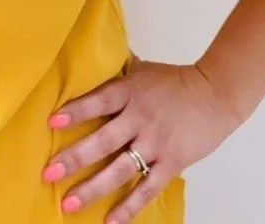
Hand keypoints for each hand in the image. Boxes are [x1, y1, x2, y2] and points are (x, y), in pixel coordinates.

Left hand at [42, 56, 244, 219]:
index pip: (98, 101)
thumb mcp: (144, 69)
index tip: (52, 122)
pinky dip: (129, 208)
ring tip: (68, 204)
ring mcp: (155, 144)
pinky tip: (110, 222)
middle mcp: (140, 119)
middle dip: (74, 158)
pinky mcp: (171, 164)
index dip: (76, 111)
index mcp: (131, 92)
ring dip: (92, 188)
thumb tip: (91, 57)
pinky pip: (146, 190)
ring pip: (120, 170)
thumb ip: (118, 72)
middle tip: (48, 173)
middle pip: (103, 141)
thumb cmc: (176, 81)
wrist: (216, 94)